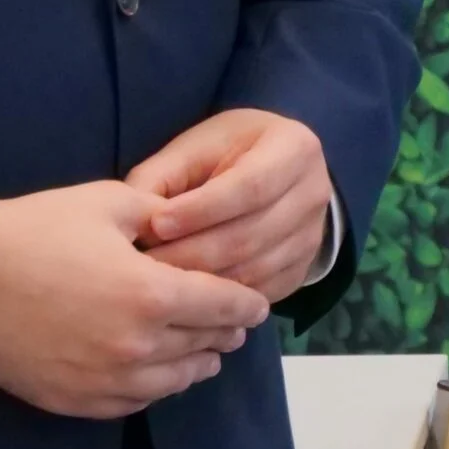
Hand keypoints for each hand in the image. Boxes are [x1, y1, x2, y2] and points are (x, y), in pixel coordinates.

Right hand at [0, 181, 268, 417]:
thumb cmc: (39, 230)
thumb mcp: (111, 203)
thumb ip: (161, 216)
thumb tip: (187, 227)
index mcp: (152, 294)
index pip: (222, 306)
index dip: (247, 304)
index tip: (258, 302)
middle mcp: (136, 346)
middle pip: (203, 346)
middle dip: (225, 333)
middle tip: (235, 324)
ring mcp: (104, 379)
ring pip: (174, 382)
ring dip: (196, 364)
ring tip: (205, 352)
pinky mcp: (75, 399)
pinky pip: (133, 402)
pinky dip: (154, 387)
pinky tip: (158, 373)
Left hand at [127, 110, 336, 303]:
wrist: (277, 171)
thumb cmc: (229, 152)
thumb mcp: (197, 148)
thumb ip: (162, 176)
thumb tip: (133, 220)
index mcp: (294, 148)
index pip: (249, 186)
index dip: (201, 209)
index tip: (157, 224)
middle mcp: (314, 192)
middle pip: (250, 235)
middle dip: (193, 253)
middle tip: (146, 266)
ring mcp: (312, 236)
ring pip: (254, 271)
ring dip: (202, 283)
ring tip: (159, 285)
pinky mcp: (302, 270)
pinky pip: (259, 294)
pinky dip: (221, 301)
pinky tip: (187, 298)